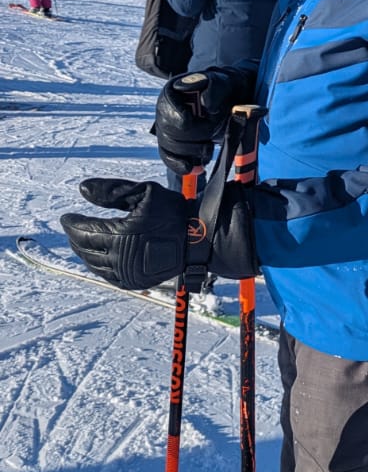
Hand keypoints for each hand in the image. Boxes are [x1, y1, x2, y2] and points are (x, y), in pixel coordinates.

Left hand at [61, 178, 196, 288]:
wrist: (198, 239)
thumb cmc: (173, 212)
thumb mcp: (143, 192)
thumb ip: (111, 190)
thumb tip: (82, 189)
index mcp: (120, 235)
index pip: (84, 231)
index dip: (72, 224)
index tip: (66, 218)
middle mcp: (120, 258)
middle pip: (85, 249)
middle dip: (75, 238)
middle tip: (72, 228)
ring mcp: (127, 273)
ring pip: (94, 265)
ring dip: (84, 252)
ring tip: (82, 241)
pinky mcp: (135, 282)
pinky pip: (107, 276)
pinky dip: (97, 265)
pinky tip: (98, 256)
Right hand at [154, 67, 253, 175]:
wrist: (227, 100)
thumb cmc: (222, 89)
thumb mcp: (222, 82)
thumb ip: (214, 88)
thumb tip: (206, 103)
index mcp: (172, 91)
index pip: (168, 109)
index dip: (184, 119)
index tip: (200, 119)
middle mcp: (164, 109)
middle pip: (170, 131)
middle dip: (195, 136)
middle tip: (212, 130)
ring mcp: (166, 128)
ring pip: (170, 147)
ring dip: (192, 151)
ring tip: (208, 146)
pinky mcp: (172, 144)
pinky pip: (169, 158)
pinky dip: (181, 165)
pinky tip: (194, 167)